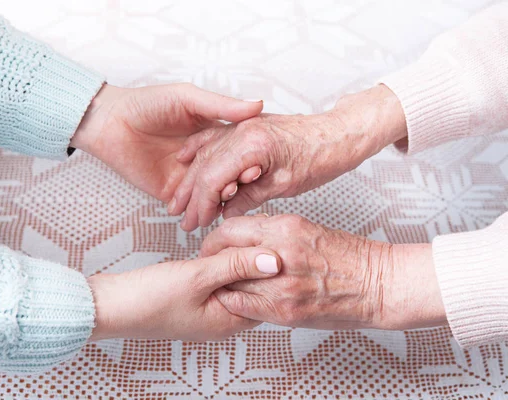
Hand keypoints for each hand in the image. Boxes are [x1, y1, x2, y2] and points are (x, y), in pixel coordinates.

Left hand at [71, 83, 262, 202]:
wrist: (109, 123)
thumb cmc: (145, 104)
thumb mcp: (188, 98)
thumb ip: (221, 105)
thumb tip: (257, 104)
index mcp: (211, 134)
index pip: (237, 151)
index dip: (247, 159)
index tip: (256, 166)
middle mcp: (202, 157)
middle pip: (226, 175)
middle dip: (235, 182)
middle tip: (242, 184)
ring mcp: (187, 176)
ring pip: (210, 194)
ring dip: (220, 199)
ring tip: (226, 200)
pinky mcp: (170, 192)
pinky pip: (189, 205)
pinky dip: (200, 210)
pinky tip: (209, 212)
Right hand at [88, 247, 279, 340]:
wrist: (110, 306)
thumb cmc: (149, 299)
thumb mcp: (198, 276)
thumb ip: (236, 265)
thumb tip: (275, 260)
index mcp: (229, 321)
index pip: (268, 296)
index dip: (274, 268)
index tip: (276, 240)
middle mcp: (222, 319)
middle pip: (254, 288)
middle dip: (258, 262)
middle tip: (261, 231)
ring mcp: (208, 310)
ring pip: (236, 281)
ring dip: (239, 260)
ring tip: (243, 235)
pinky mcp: (194, 300)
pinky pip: (219, 280)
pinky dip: (223, 264)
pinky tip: (221, 248)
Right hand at [169, 84, 407, 230]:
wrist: (339, 132)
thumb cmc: (321, 157)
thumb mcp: (285, 184)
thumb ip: (249, 197)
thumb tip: (227, 212)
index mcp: (252, 144)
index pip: (213, 178)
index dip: (203, 204)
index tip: (198, 222)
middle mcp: (242, 130)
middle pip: (204, 166)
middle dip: (191, 195)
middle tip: (182, 219)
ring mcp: (242, 125)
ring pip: (205, 152)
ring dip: (190, 177)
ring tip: (178, 199)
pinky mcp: (246, 125)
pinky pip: (214, 136)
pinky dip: (198, 150)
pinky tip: (185, 158)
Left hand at [199, 214, 446, 329]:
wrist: (379, 284)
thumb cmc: (348, 256)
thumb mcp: (307, 229)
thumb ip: (272, 232)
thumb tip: (244, 237)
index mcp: (285, 227)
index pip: (229, 228)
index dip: (215, 239)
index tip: (213, 246)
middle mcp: (279, 253)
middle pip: (223, 255)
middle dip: (212, 261)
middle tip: (211, 267)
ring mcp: (281, 285)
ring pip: (230, 283)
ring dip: (224, 284)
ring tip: (228, 285)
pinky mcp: (286, 311)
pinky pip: (244, 308)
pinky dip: (238, 304)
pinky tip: (243, 302)